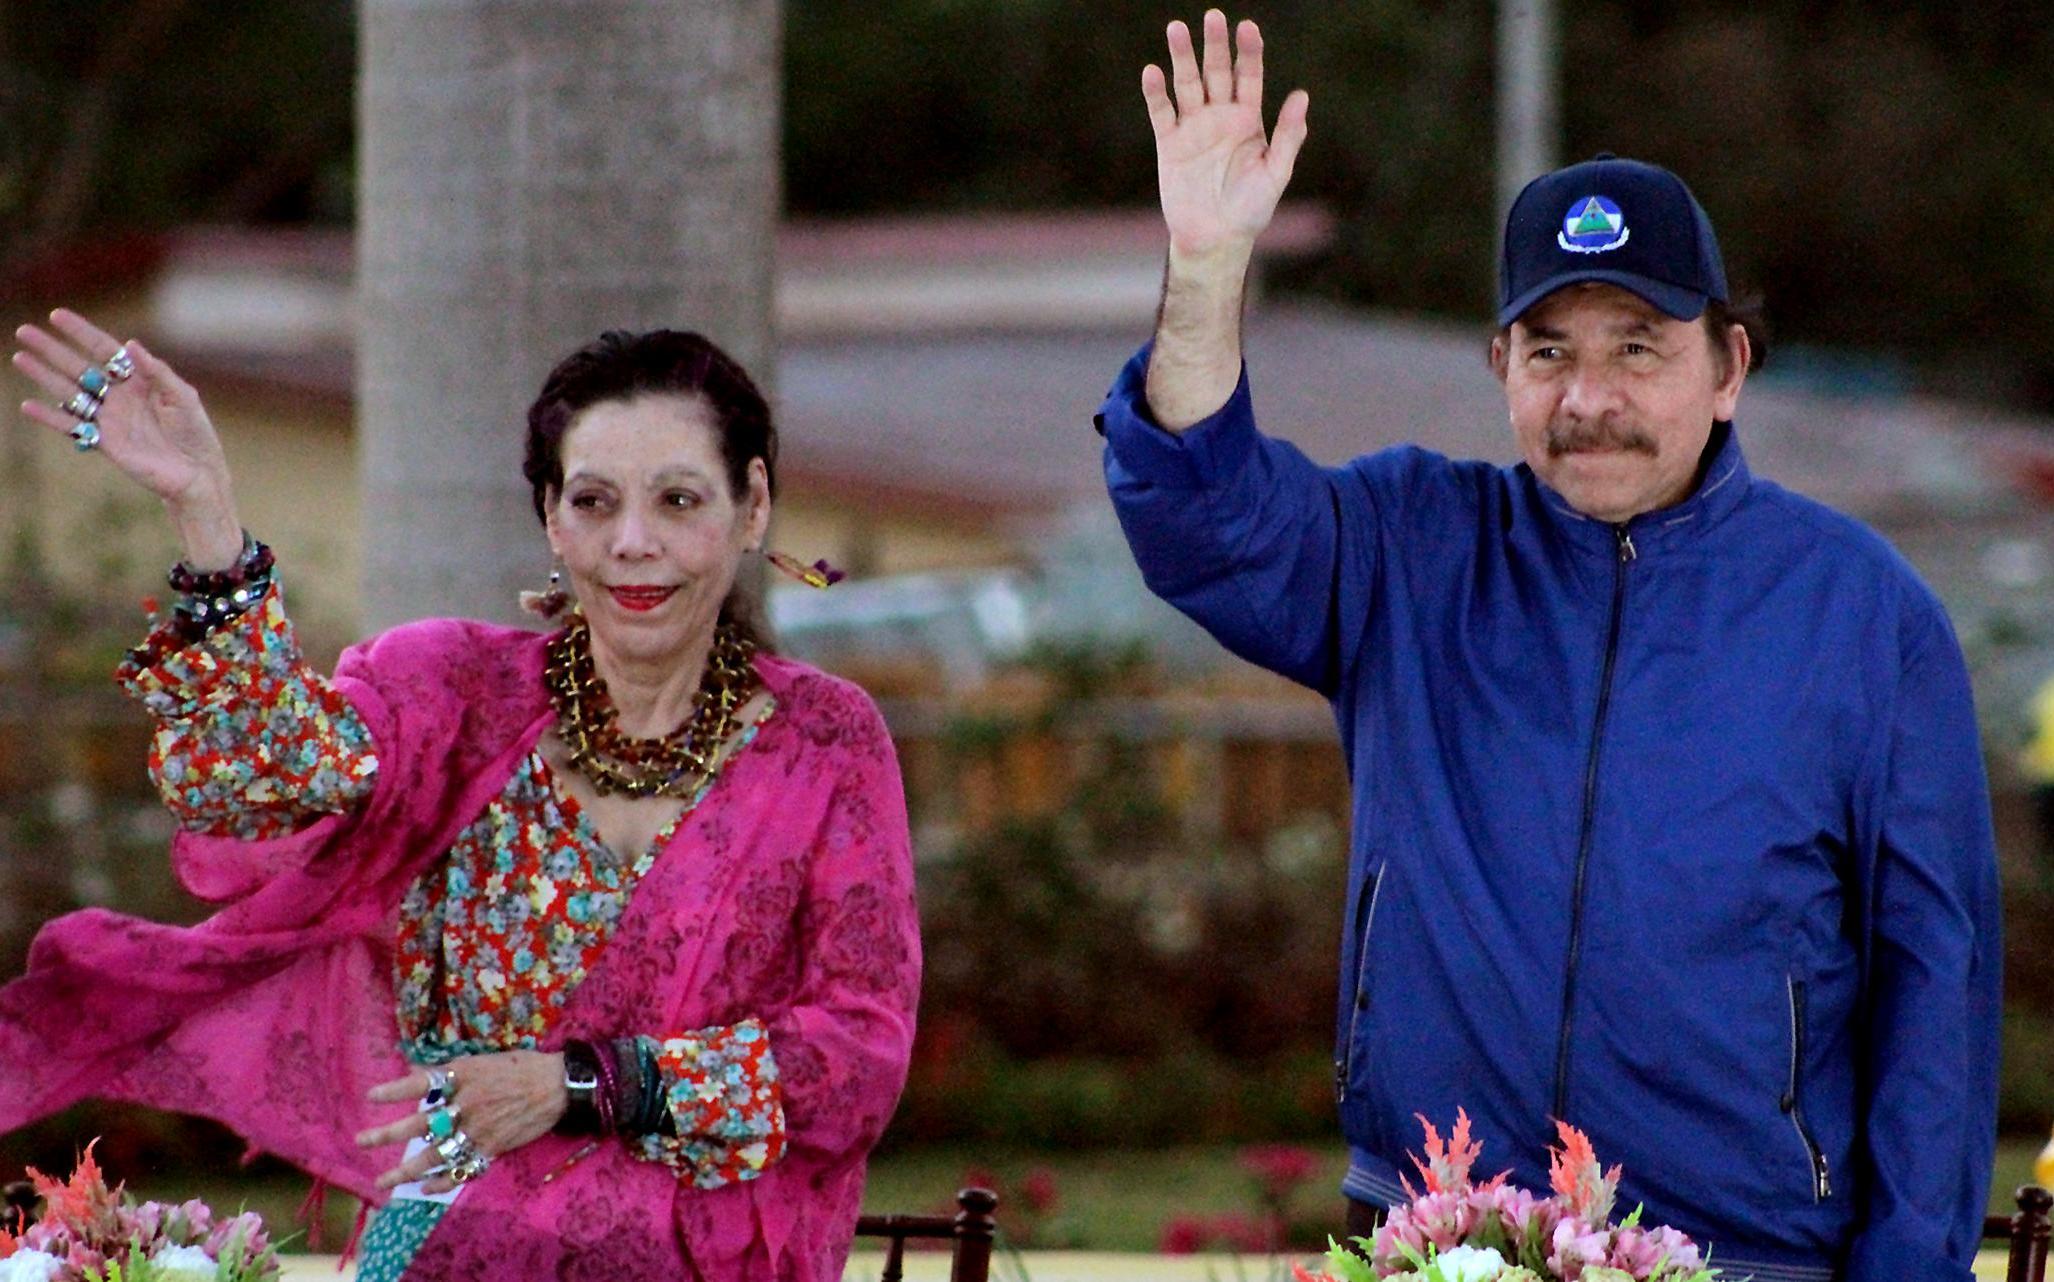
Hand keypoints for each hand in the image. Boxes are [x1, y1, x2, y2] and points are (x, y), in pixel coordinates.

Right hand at [13, 309, 240, 565]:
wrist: (196, 473)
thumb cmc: (195, 432)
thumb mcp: (183, 397)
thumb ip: (157, 372)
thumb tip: (131, 344)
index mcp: (138, 380)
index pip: (104, 350)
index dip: (81, 332)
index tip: (56, 315)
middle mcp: (118, 396)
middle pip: (79, 367)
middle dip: (52, 349)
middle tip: (24, 331)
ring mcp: (108, 418)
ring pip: (69, 392)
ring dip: (44, 375)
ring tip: (20, 358)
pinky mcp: (103, 442)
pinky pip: (71, 427)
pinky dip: (49, 418)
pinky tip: (27, 406)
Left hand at [357, 1051, 568, 1195]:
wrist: (557, 1085)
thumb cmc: (521, 1067)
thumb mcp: (483, 1060)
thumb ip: (452, 1072)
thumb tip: (419, 1073)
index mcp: (463, 1076)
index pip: (421, 1083)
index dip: (395, 1090)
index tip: (371, 1096)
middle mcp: (466, 1104)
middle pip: (419, 1122)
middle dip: (387, 1134)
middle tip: (361, 1141)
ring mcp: (478, 1129)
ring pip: (435, 1153)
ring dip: (406, 1169)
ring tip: (383, 1180)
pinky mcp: (492, 1147)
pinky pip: (462, 1169)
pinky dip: (443, 1181)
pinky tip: (426, 1188)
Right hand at [1143, 10, 1309, 256]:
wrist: (1215, 239)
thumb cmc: (1251, 210)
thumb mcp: (1276, 174)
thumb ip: (1288, 136)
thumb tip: (1302, 96)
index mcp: (1249, 120)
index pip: (1249, 76)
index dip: (1248, 52)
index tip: (1247, 27)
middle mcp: (1220, 117)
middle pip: (1217, 71)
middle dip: (1214, 44)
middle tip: (1211, 17)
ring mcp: (1193, 128)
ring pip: (1187, 84)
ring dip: (1181, 57)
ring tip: (1176, 29)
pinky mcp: (1170, 144)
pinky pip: (1162, 112)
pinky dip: (1156, 93)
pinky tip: (1153, 71)